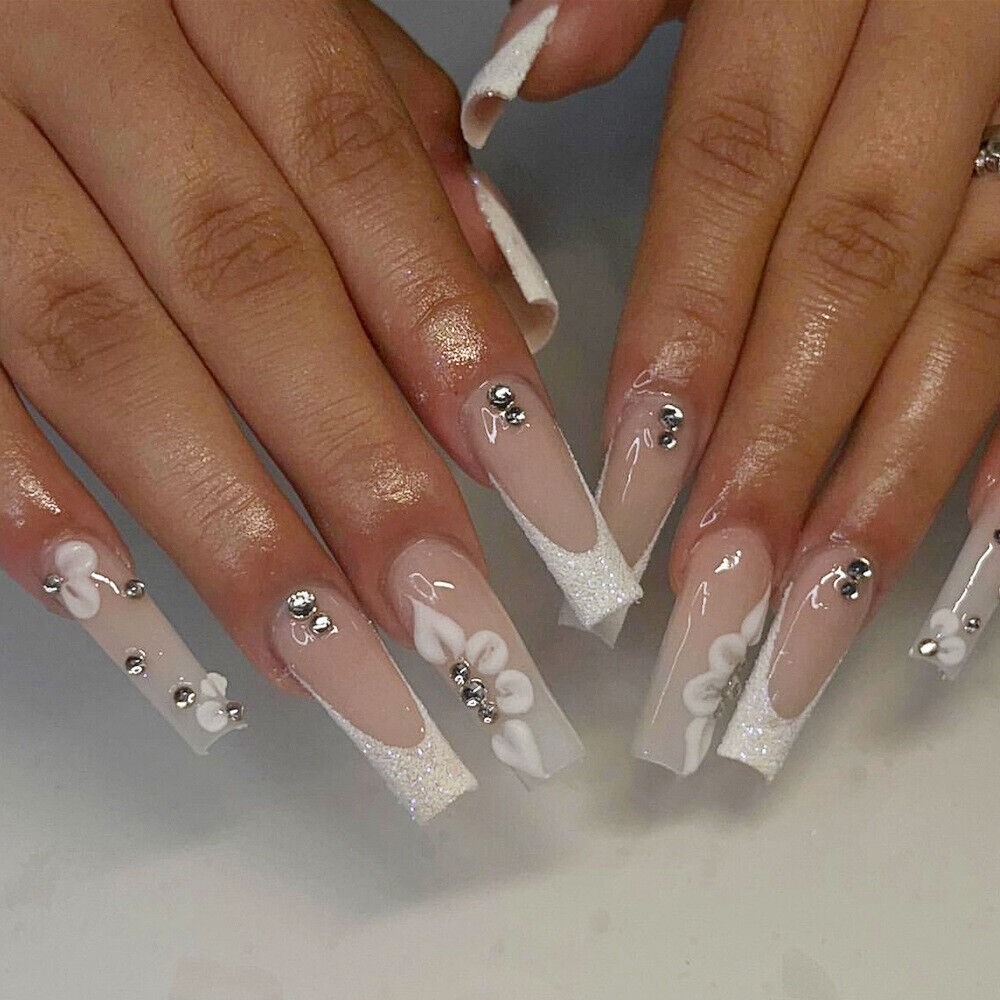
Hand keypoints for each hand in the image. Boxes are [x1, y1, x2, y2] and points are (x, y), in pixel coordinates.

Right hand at [0, 0, 643, 820]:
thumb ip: (375, 125)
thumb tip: (492, 276)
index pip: (358, 175)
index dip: (449, 338)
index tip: (536, 493)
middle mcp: (82, 51)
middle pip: (249, 287)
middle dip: (361, 471)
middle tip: (453, 626)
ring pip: (103, 349)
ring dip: (224, 525)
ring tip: (326, 663)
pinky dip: (17, 489)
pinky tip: (109, 603)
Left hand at [465, 0, 999, 776]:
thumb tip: (517, 82)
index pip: (733, 182)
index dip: (683, 337)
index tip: (632, 486)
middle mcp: (948, 47)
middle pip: (848, 275)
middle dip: (777, 448)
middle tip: (716, 597)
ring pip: (969, 312)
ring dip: (891, 480)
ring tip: (820, 615)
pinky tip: (983, 538)